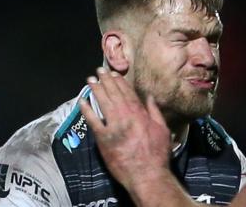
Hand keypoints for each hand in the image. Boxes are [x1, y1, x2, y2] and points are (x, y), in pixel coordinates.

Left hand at [79, 67, 170, 190]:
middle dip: (106, 81)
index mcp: (140, 114)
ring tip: (90, 81)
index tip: (114, 74)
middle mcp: (126, 116)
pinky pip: (93, 121)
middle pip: (114, 94)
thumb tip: (149, 97)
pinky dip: (87, 110)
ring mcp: (113, 126)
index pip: (128, 93)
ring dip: (96, 90)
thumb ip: (154, 111)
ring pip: (103, 103)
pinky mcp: (103, 138)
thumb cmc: (157, 153)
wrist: (147, 174)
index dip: (120, 82)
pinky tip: (82, 101)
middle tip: (99, 71)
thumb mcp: (162, 129)